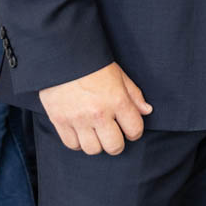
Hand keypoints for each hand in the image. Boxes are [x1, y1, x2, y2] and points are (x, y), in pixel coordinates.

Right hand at [38, 61, 152, 154]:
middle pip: (114, 146)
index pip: (134, 130)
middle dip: (117, 143)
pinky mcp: (59, 121)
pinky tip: (81, 131)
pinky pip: (72, 145)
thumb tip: (146, 111)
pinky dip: (78, 142)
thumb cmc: (93, 64)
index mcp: (117, 100)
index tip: (129, 129)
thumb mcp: (119, 74)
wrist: (62, 55)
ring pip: (93, 149)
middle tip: (113, 135)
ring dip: (96, 143)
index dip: (135, 132)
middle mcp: (98, 113)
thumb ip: (134, 95)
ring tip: (95, 132)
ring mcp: (77, 119)